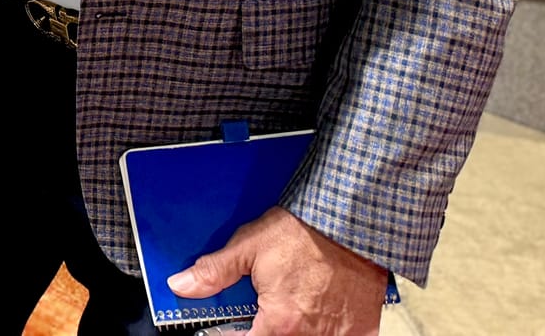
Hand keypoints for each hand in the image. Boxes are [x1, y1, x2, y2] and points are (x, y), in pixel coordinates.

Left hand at [168, 208, 387, 335]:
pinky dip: (327, 327)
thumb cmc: (303, 231)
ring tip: (294, 298)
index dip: (232, 335)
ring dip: (295, 325)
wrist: (351, 220)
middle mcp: (310, 334)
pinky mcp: (363, 329)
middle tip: (265, 304)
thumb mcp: (249, 246)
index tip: (227, 326)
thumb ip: (215, 272)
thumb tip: (181, 285)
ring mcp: (339, 334)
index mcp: (280, 321)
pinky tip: (321, 307)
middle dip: (266, 326)